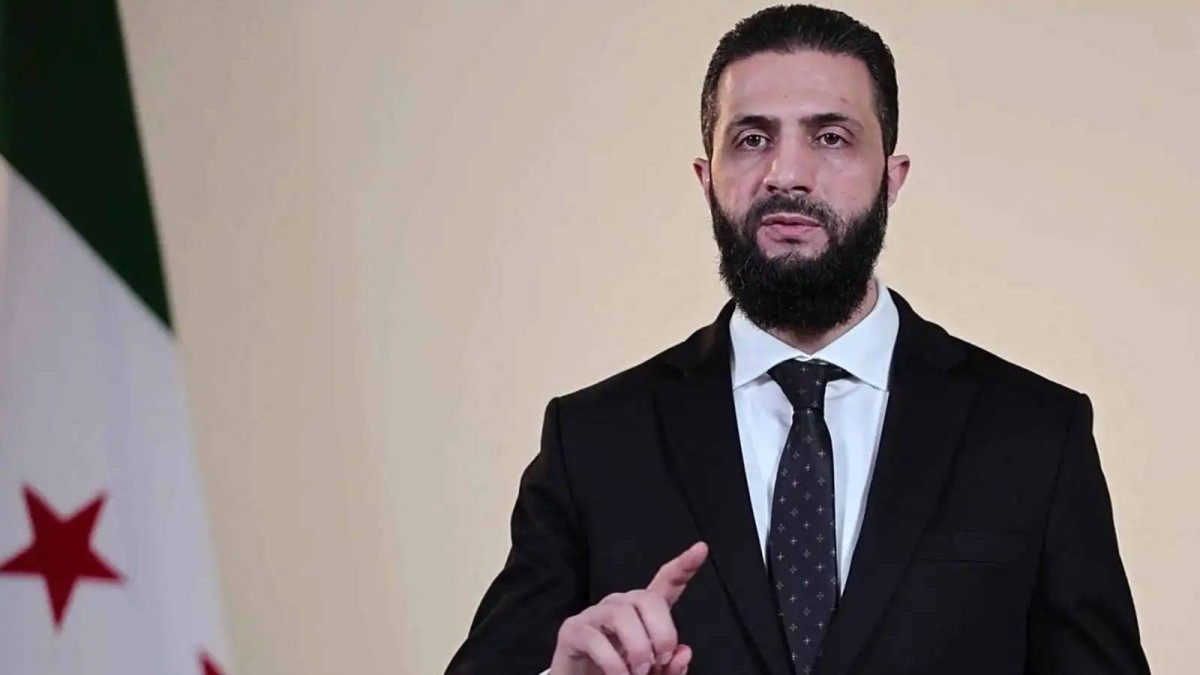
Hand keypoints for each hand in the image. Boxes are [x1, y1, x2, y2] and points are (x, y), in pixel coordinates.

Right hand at [549, 542, 708, 674]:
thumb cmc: (621, 674)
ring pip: (622, 615)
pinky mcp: (573, 631)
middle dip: (662, 632)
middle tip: (661, 660)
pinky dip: (614, 663)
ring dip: (638, 648)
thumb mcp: (653, 674)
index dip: (684, 565)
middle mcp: (620, 606)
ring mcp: (594, 615)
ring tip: (640, 672)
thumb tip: (683, 652)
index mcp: (644, 613)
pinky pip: (595, 638)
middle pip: (646, 598)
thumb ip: (671, 667)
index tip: (701, 549)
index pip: (666, 582)